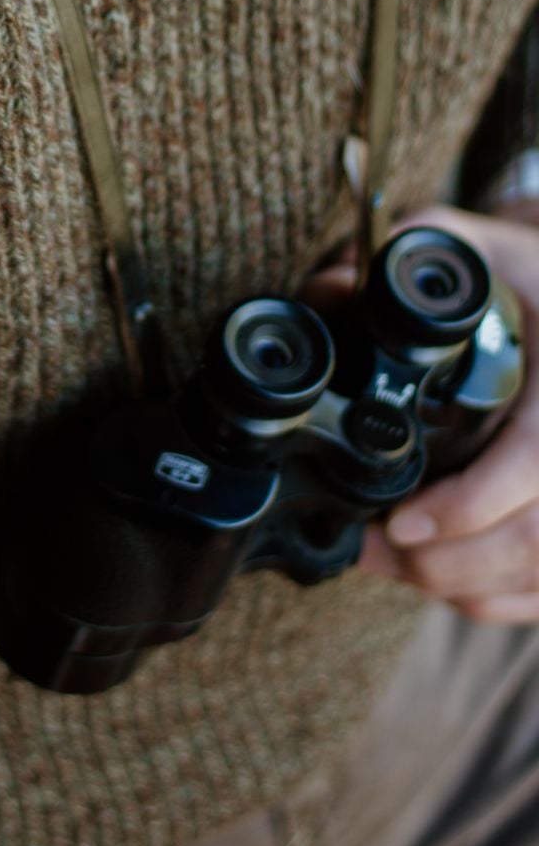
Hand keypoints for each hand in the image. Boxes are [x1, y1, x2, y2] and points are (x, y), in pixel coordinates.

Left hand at [305, 202, 538, 623]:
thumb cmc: (531, 277)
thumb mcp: (482, 247)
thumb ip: (414, 248)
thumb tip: (327, 289)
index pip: (533, 463)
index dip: (471, 505)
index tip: (403, 524)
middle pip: (533, 541)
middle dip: (445, 562)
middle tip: (373, 549)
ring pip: (536, 578)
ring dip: (459, 584)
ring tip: (387, 561)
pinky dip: (491, 598)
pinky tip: (436, 576)